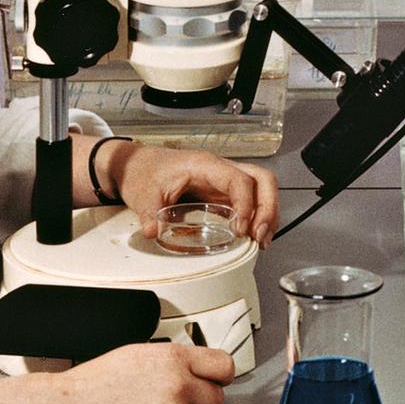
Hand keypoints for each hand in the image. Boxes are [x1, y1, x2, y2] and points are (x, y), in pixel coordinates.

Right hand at [55, 341, 236, 403]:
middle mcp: (178, 384)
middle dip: (200, 402)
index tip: (216, 381)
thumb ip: (171, 361)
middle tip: (177, 403)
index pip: (224, 365)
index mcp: (173, 358)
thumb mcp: (137, 355)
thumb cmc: (94, 384)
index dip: (220, 376)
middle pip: (217, 398)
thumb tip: (194, 368)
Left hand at [106, 141, 280, 247]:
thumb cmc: (143, 171)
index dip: (246, 205)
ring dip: (267, 213)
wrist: (136, 164)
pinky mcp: (221, 191)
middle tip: (260, 235)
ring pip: (261, 188)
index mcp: (204, 165)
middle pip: (262, 179)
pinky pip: (250, 199)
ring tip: (262, 238)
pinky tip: (253, 233)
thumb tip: (154, 231)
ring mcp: (222, 180)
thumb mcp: (143, 194)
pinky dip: (257, 216)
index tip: (242, 228)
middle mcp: (219, 169)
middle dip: (268, 208)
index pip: (239, 180)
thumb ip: (150, 213)